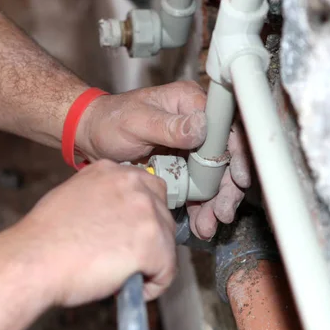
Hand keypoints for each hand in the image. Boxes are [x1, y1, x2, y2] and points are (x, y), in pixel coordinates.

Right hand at [16, 160, 176, 307]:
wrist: (33, 260)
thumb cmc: (44, 238)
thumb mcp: (71, 197)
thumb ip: (100, 199)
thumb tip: (114, 218)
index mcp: (112, 171)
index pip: (149, 190)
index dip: (142, 218)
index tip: (132, 236)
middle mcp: (133, 185)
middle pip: (163, 216)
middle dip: (149, 242)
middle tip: (124, 260)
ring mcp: (146, 213)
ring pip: (167, 245)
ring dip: (150, 265)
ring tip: (121, 277)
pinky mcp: (152, 244)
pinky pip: (167, 272)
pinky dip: (153, 287)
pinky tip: (128, 289)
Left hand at [76, 81, 251, 240]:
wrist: (91, 136)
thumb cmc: (109, 120)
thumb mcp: (136, 121)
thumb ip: (169, 126)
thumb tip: (201, 127)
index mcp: (190, 103)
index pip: (226, 126)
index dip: (238, 154)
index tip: (238, 179)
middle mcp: (196, 123)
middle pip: (224, 157)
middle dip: (226, 188)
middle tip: (223, 212)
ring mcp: (190, 147)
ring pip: (213, 177)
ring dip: (214, 203)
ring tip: (209, 225)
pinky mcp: (182, 166)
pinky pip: (197, 187)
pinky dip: (200, 207)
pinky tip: (200, 224)